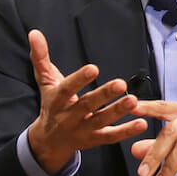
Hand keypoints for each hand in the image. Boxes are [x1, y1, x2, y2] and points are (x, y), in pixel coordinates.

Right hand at [26, 29, 147, 174]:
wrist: (48, 142)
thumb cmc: (52, 105)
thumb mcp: (45, 82)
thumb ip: (41, 58)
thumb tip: (35, 33)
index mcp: (56, 101)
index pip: (66, 89)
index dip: (79, 79)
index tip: (93, 68)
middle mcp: (68, 117)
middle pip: (86, 105)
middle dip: (103, 95)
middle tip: (120, 83)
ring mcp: (82, 130)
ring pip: (101, 120)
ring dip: (118, 111)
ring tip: (134, 100)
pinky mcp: (95, 140)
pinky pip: (111, 136)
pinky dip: (126, 131)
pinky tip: (142, 123)